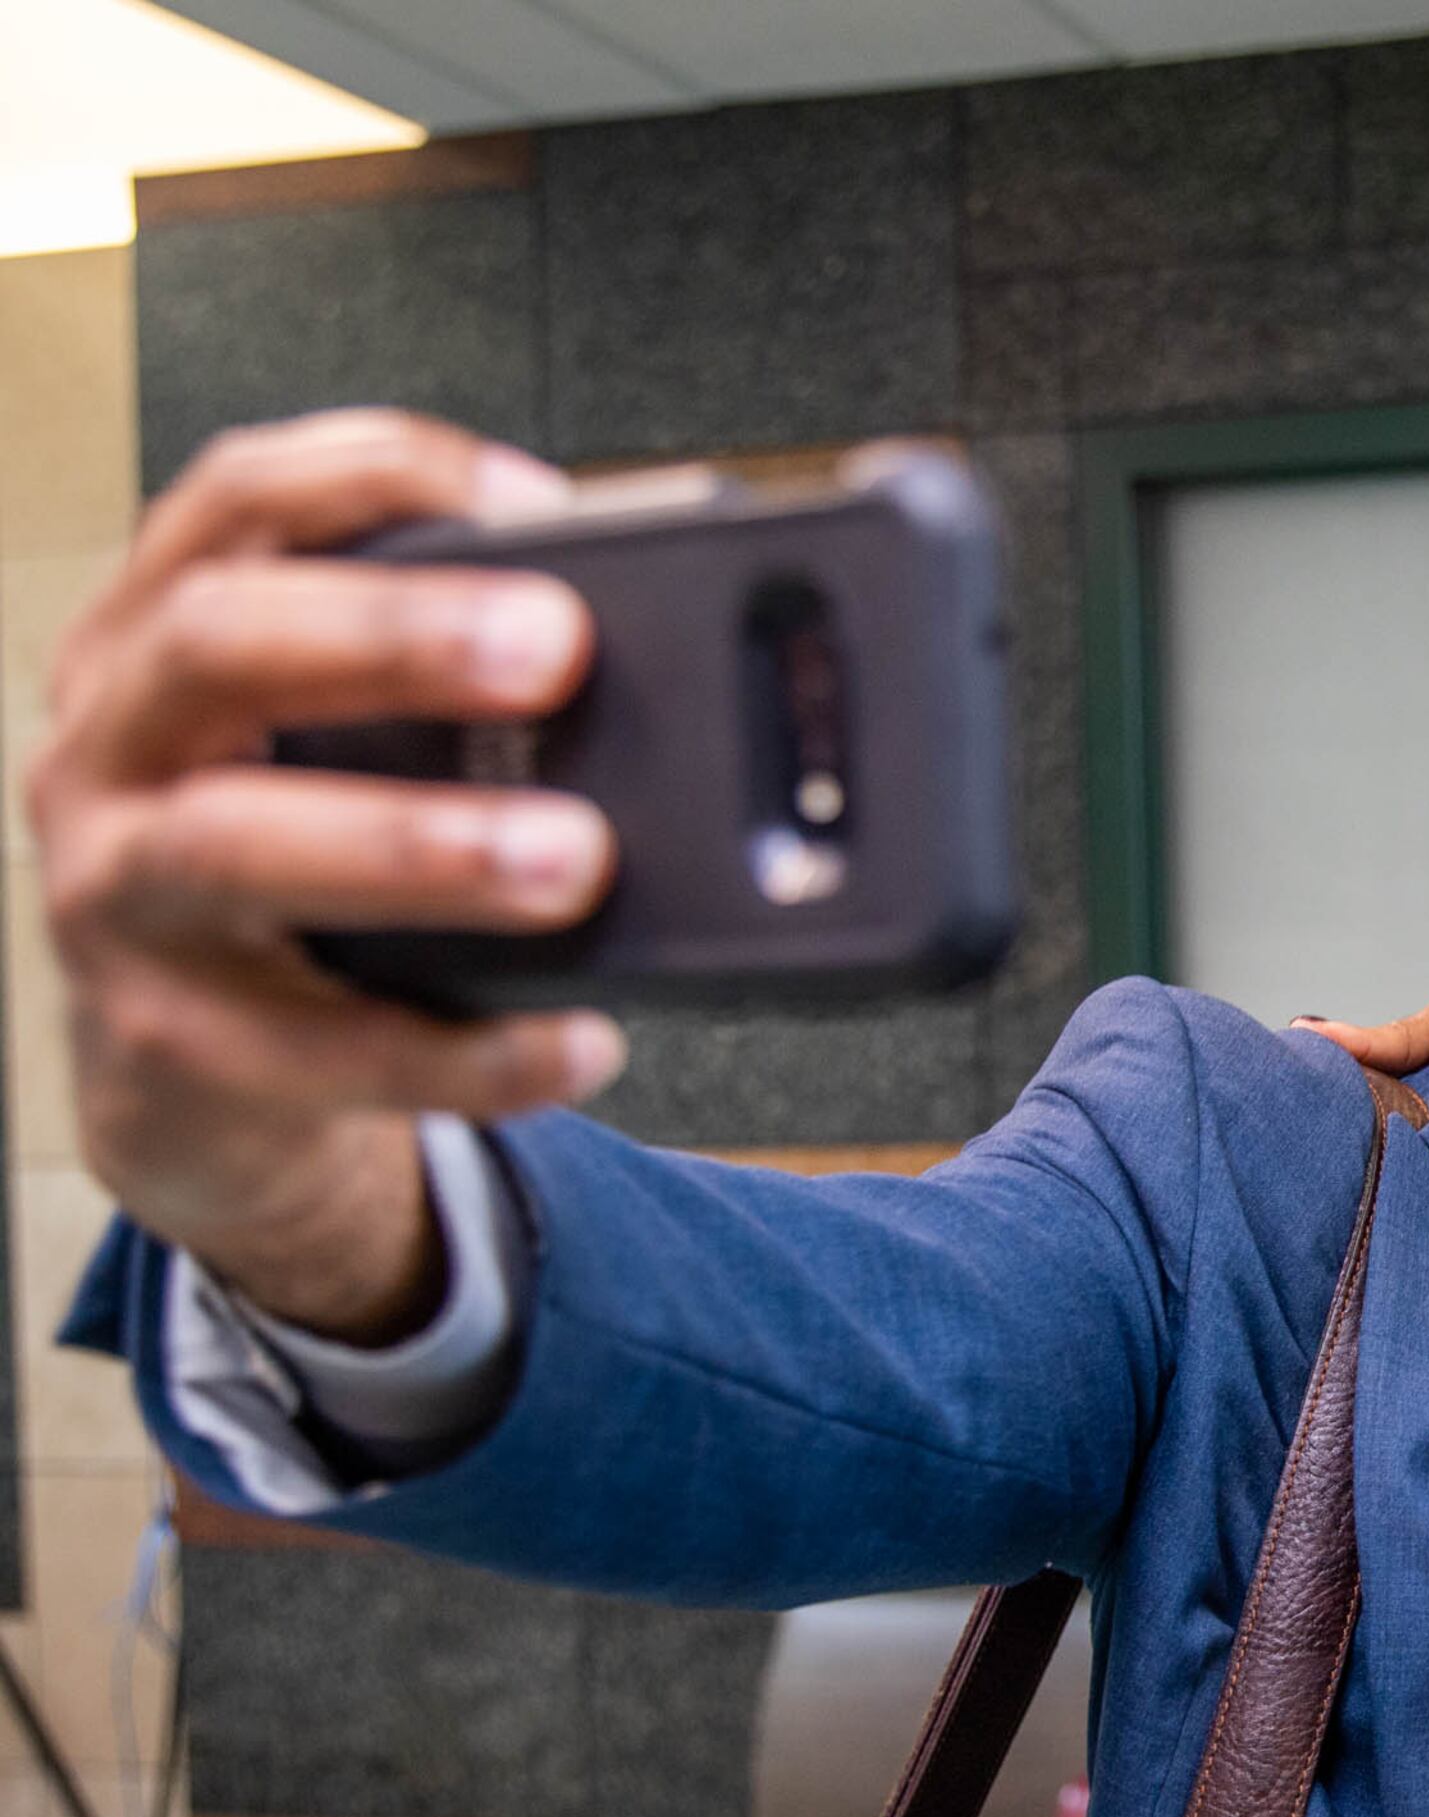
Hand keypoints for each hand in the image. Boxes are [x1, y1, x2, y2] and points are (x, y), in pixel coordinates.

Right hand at [23, 411, 623, 1340]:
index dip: (379, 473)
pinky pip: (328, 1052)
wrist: (190, 1082)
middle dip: (395, 636)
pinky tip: (579, 1040)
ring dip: (423, 845)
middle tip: (557, 646)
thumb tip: (667, 663)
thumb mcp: (330, 755)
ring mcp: (118, 896)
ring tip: (575, 857)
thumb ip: (440, 696)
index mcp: (159, 641)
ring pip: (241, 843)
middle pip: (221, 644)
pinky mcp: (172, 1045)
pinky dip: (470, 1049)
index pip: (240, 499)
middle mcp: (113, 748)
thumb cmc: (295, 880)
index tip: (538, 500)